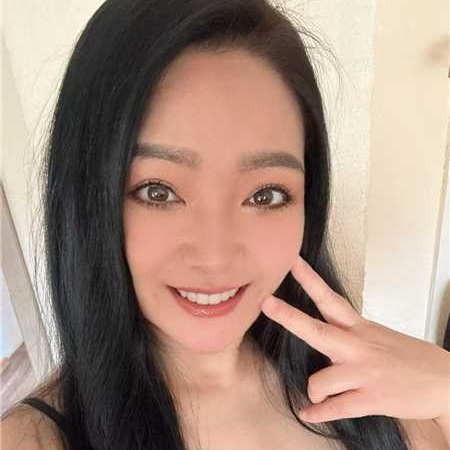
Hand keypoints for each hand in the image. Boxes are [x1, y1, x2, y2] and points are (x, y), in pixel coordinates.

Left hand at [260, 255, 449, 423]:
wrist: (446, 382)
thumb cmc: (409, 357)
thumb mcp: (378, 336)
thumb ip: (348, 335)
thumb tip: (322, 340)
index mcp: (359, 328)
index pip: (330, 298)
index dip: (309, 279)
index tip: (291, 261)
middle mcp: (358, 346)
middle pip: (316, 329)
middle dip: (289, 316)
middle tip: (266, 303)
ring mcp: (364, 372)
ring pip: (321, 379)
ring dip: (314, 389)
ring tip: (316, 394)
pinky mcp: (372, 399)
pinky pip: (337, 407)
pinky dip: (320, 412)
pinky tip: (310, 412)